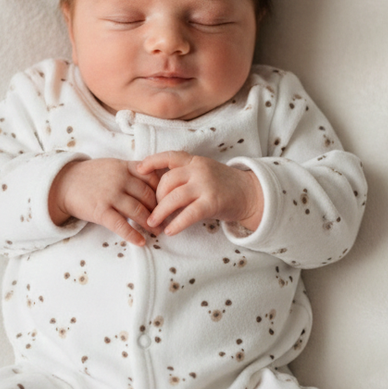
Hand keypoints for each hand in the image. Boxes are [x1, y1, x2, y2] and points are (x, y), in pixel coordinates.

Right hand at [48, 158, 162, 245]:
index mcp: (125, 167)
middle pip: (148, 196)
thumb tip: (155, 181)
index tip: (170, 201)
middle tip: (168, 220)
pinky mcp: (100, 211)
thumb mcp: (112, 165)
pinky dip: (133, 235)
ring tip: (157, 232)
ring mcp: (110, 195)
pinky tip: (141, 242)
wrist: (63, 183)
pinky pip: (121, 225)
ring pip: (138, 211)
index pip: (152, 178)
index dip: (163, 191)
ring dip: (150, 224)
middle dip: (160, 210)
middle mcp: (119, 180)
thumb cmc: (90, 176)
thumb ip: (131, 171)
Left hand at [136, 151, 263, 235]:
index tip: (138, 170)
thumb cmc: (223, 186)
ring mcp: (206, 185)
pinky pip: (189, 213)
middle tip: (150, 210)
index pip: (169, 157)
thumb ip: (185, 176)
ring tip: (153, 224)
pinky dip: (177, 223)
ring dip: (160, 212)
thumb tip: (157, 188)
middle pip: (167, 181)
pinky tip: (170, 231)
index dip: (151, 162)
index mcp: (195, 161)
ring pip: (174, 197)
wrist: (250, 194)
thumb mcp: (204, 173)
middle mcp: (199, 170)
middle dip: (155, 197)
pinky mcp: (212, 202)